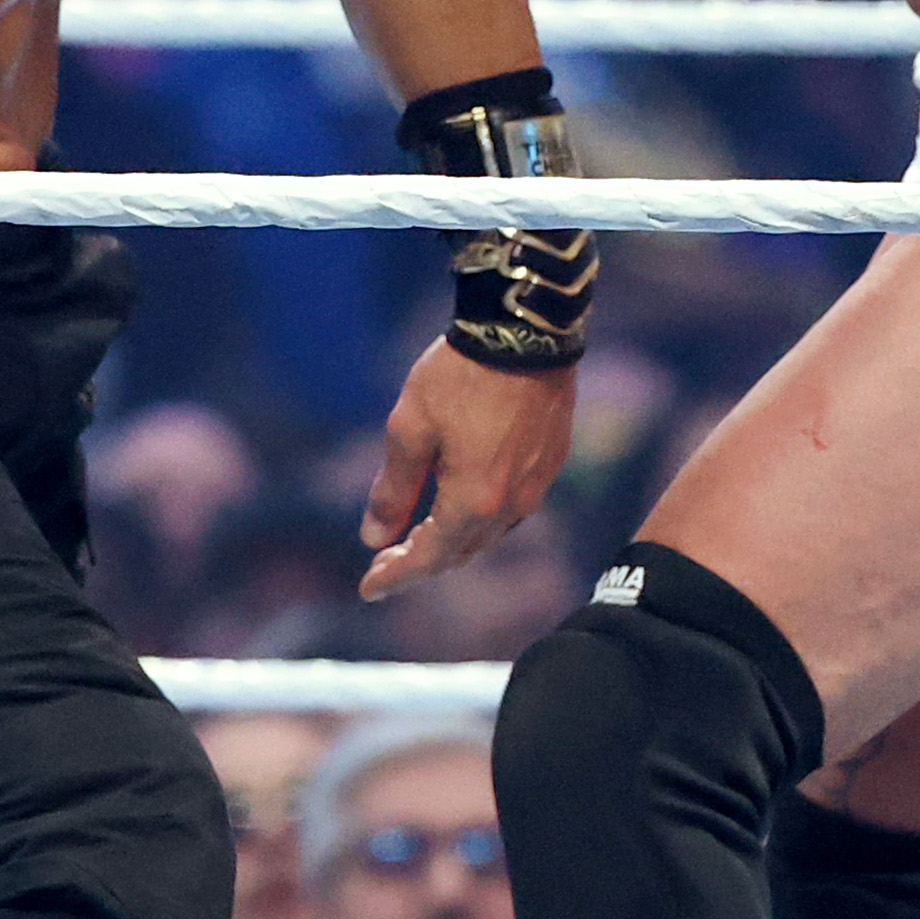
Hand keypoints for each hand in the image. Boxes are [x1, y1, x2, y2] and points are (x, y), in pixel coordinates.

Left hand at [357, 338, 572, 598]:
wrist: (523, 331)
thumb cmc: (459, 374)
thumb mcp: (410, 427)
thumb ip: (392, 488)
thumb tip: (373, 536)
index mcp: (474, 500)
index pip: (430, 558)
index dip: (396, 576)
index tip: (367, 588)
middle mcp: (512, 504)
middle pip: (461, 553)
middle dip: (421, 561)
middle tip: (385, 560)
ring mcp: (538, 484)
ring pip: (489, 534)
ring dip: (453, 541)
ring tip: (420, 535)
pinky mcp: (552, 461)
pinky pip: (512, 509)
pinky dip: (480, 518)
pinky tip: (462, 501)